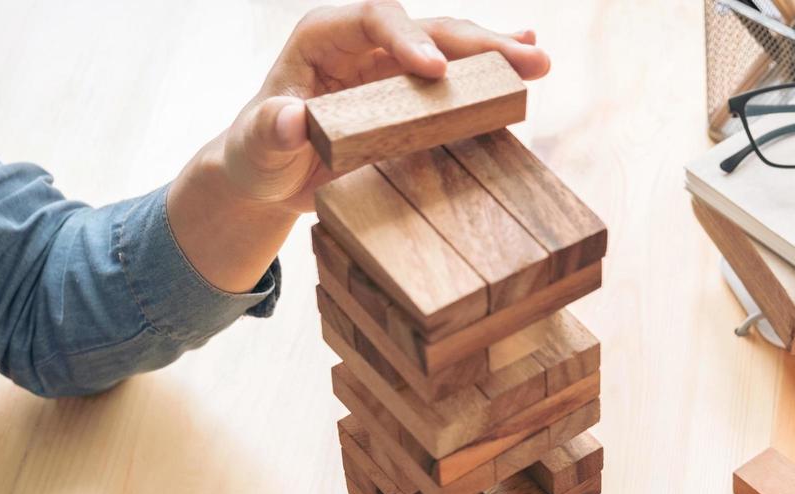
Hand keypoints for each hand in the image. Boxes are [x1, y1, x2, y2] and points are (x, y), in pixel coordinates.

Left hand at [167, 1, 550, 291]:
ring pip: (450, 48)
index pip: (370, 17)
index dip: (405, 38)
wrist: (274, 175)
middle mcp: (366, 43)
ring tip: (538, 61)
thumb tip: (290, 119)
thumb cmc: (259, 154)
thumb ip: (268, 131)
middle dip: (473, 42)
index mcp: (324, 38)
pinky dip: (491, 70)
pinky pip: (456, 78)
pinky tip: (529, 56)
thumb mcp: (256, 147)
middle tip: (520, 57)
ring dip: (496, 53)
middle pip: (425, 28)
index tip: (434, 72)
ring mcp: (394, 68)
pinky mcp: (413, 96)